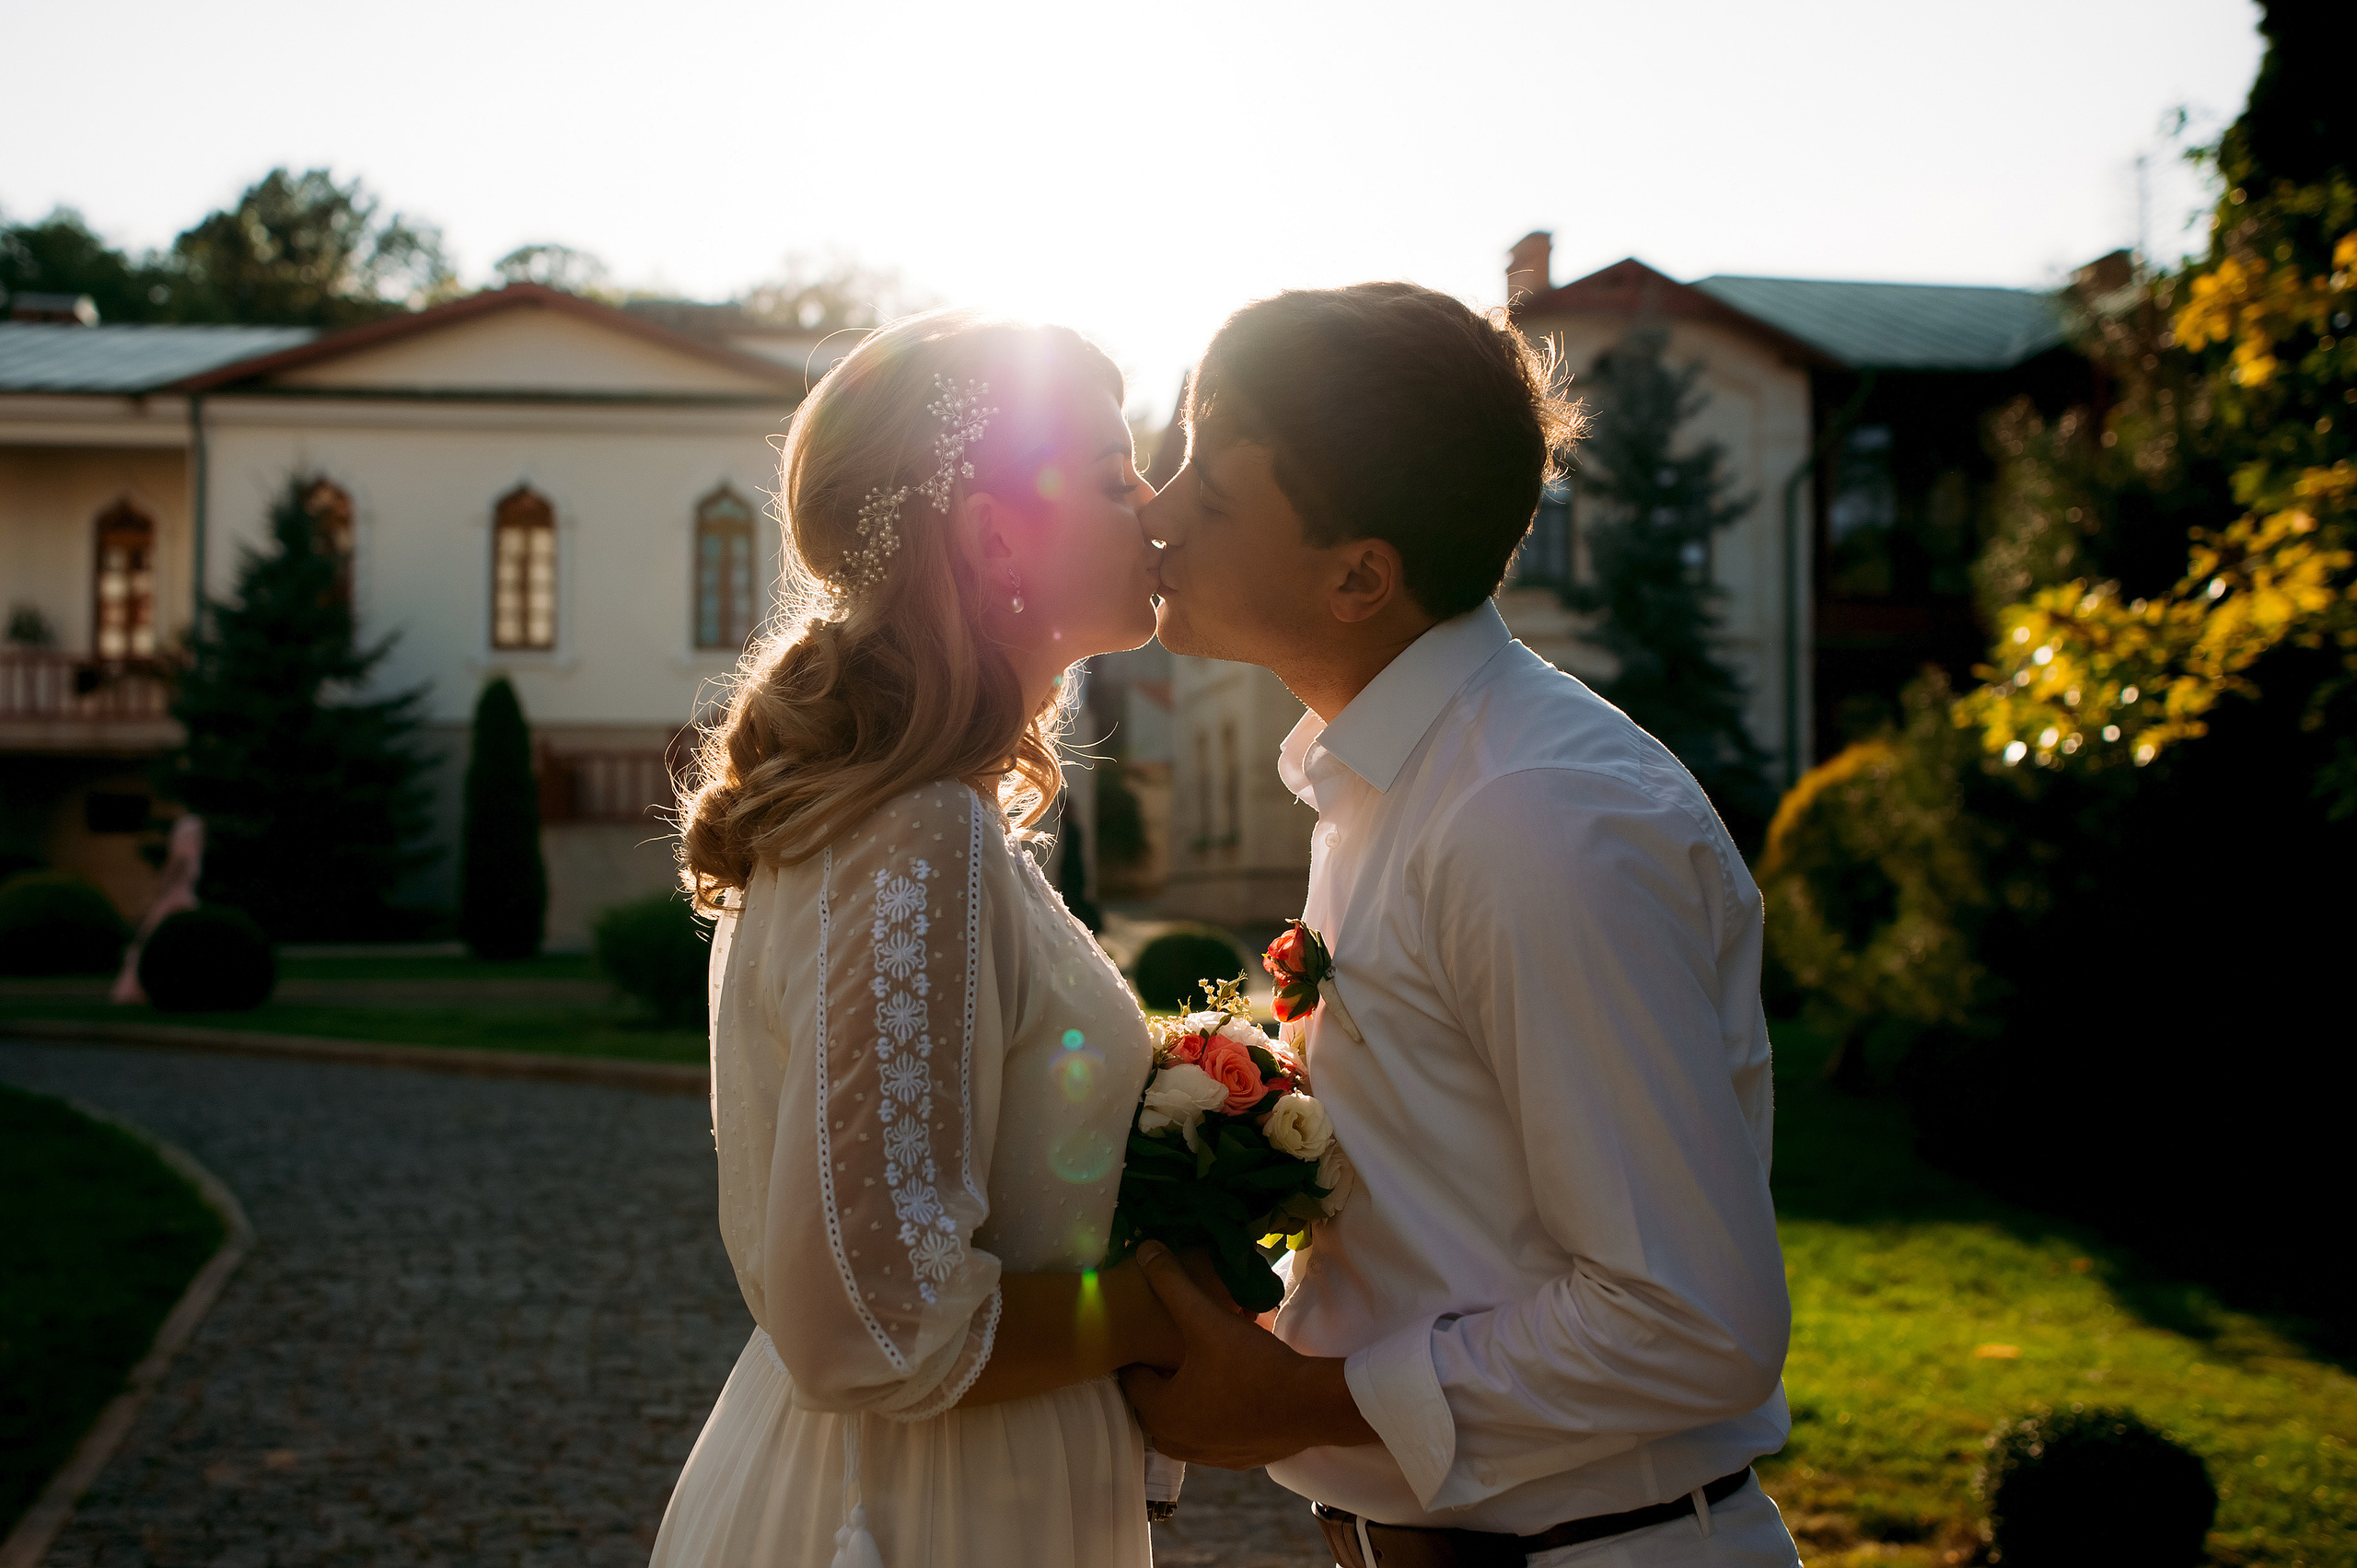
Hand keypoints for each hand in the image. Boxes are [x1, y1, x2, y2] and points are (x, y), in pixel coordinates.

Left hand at [1117, 1242, 1379, 1468]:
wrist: (1310, 1406)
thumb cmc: (1251, 1366)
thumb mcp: (1207, 1319)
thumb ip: (1172, 1285)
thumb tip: (1144, 1250)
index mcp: (1159, 1412)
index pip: (1130, 1378)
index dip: (1137, 1352)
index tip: (1146, 1332)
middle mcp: (1175, 1441)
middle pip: (1155, 1401)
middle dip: (1161, 1374)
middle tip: (1172, 1345)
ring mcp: (1206, 1457)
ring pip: (1184, 1419)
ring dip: (1187, 1395)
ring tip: (1203, 1364)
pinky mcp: (1236, 1460)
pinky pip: (1212, 1434)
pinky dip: (1214, 1413)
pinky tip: (1232, 1388)